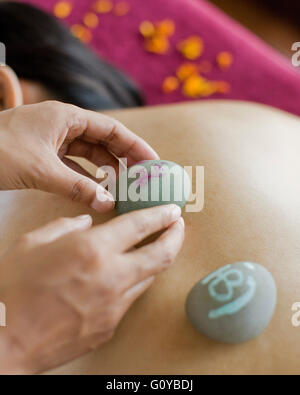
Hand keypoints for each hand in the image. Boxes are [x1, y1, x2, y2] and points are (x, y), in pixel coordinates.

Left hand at [0, 101, 157, 211]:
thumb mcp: (41, 170)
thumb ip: (77, 187)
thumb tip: (108, 204)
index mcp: (65, 117)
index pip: (111, 129)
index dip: (135, 145)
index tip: (153, 162)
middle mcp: (62, 125)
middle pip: (103, 141)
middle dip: (124, 159)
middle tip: (143, 178)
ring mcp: (52, 140)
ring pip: (88, 154)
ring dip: (106, 170)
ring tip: (125, 187)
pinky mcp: (43, 155)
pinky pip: (73, 165)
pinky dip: (86, 177)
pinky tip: (97, 190)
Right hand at [0, 204, 183, 373]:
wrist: (5, 339)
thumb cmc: (13, 288)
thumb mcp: (34, 243)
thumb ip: (66, 226)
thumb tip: (87, 222)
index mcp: (92, 249)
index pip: (140, 225)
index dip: (161, 214)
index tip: (172, 210)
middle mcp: (111, 276)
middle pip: (161, 254)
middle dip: (176, 237)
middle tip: (178, 227)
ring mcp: (114, 305)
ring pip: (149, 278)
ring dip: (154, 261)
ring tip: (152, 249)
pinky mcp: (110, 327)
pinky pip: (129, 300)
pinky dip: (130, 284)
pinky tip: (119, 279)